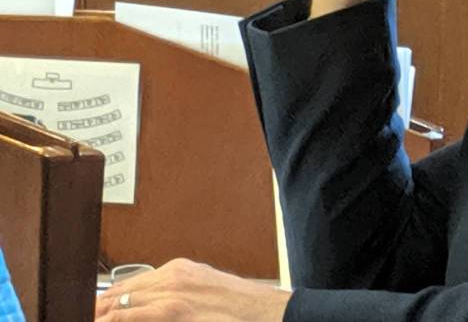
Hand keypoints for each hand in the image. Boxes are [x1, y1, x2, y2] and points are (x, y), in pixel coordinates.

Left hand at [95, 258, 290, 320]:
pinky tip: (109, 321)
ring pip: (123, 304)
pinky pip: (134, 315)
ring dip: (104, 316)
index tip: (96, 311)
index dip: (108, 299)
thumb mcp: (204, 288)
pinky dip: (118, 319)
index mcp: (179, 269)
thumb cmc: (237, 306)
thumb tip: (150, 304)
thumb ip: (176, 292)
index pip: (131, 283)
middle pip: (122, 292)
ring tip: (91, 320)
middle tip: (86, 317)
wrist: (264, 312)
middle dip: (101, 309)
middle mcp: (174, 277)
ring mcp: (174, 295)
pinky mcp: (176, 312)